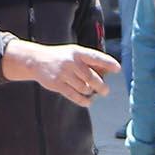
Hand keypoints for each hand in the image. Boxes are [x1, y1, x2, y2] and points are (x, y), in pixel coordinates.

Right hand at [2, 37, 119, 104]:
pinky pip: (73, 95)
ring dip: (89, 92)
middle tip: (105, 91)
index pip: (96, 57)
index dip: (108, 63)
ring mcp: (63, 73)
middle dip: (101, 86)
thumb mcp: (74, 53)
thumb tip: (107, 72)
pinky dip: (83, 100)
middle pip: (91, 77)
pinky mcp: (57, 84)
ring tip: (90, 91)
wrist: (36, 60)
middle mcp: (71, 62)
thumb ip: (89, 61)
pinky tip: (88, 102)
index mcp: (77, 52)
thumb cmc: (61, 57)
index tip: (118, 68)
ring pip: (84, 88)